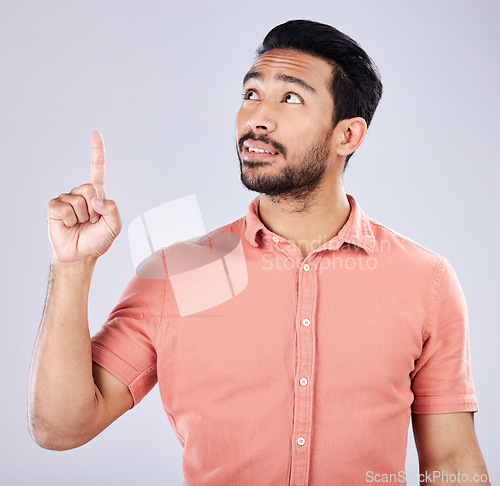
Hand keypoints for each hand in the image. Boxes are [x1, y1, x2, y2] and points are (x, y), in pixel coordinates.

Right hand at [47, 132, 121, 263]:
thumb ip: (112, 209)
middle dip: (94, 209)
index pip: (97, 169)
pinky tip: (69, 225)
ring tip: (80, 225)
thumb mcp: (114, 226)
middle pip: (91, 188)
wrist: (81, 255)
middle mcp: (81, 193)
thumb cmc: (97, 240)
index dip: (97, 151)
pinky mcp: (54, 207)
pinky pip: (65, 208)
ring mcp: (67, 199)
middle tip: (91, 222)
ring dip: (83, 217)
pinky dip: (70, 220)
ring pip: (79, 200)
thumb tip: (97, 198)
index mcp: (97, 195)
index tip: (95, 133)